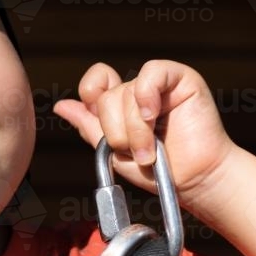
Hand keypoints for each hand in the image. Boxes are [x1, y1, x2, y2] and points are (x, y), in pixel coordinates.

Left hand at [52, 60, 235, 206]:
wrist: (194, 181)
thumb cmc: (158, 171)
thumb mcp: (112, 152)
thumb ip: (89, 126)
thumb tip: (61, 106)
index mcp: (119, 106)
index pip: (95, 81)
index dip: (91, 97)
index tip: (101, 125)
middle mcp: (137, 92)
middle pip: (106, 97)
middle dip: (117, 133)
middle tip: (138, 154)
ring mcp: (159, 84)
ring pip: (126, 92)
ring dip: (136, 131)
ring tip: (151, 152)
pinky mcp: (182, 79)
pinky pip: (151, 73)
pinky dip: (146, 97)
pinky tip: (153, 117)